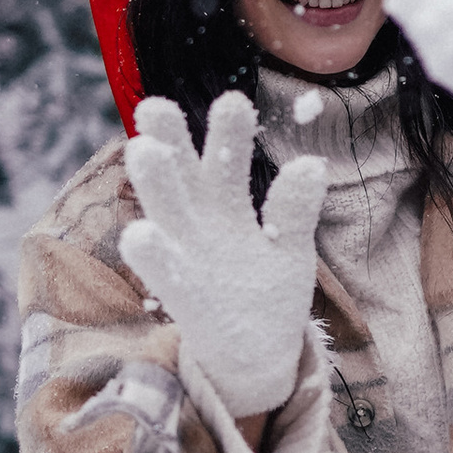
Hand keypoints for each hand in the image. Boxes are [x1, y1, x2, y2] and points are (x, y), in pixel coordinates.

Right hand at [121, 90, 326, 423]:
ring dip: (154, 182)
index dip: (228, 130)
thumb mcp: (288, 246)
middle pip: (181, 172)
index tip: (232, 101)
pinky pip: (166, 272)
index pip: (225, 155)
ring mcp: (185, 254)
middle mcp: (196, 218)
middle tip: (156, 107)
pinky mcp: (182, 295)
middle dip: (169, 140)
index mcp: (224, 198)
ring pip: (165, 210)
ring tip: (142, 150)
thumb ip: (293, 209)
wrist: (251, 352)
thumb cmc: (265, 288)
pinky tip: (139, 233)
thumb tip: (312, 165)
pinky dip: (154, 254)